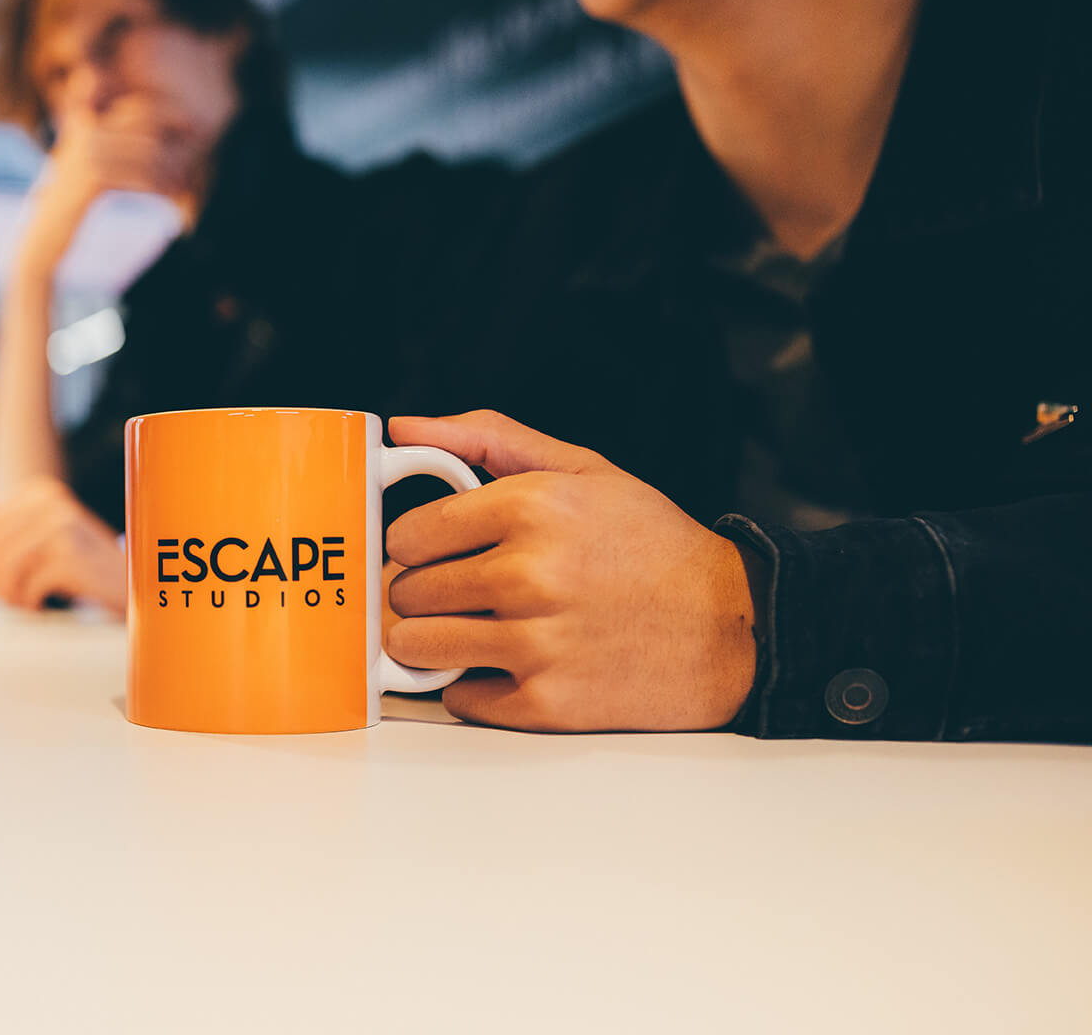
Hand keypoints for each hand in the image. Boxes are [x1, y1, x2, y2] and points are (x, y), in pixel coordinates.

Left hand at [0, 478, 127, 616]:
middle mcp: (46, 502)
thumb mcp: (40, 546)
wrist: (133, 586)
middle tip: (6, 601)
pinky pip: (26, 586)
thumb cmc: (82, 572)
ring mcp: (59, 525)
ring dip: (9, 596)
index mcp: (34, 493)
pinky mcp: (70, 554)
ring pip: (1, 568)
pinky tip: (44, 606)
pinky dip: (30, 604)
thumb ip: (2, 540)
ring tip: (26, 605)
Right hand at [17, 96, 196, 276]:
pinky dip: (160, 186)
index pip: (135, 108)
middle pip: (144, 121)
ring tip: (186, 179)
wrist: (43, 236)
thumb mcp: (83, 168)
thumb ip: (105, 146)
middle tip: (200, 140)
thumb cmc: (68, 206)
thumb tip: (145, 140)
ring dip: (171, 164)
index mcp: (86, 126)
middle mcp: (86, 134)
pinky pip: (140, 176)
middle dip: (175, 128)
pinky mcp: (93, 179)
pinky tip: (173, 196)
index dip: (166, 112)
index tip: (190, 124)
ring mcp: (88, 154)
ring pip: (146, 150)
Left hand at [384, 412, 756, 731]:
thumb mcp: (581, 469)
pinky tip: (510, 664)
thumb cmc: (651, 546)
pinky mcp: (547, 703)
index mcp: (532, 508)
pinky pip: (459, 698)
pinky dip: (475, 686)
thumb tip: (405, 430)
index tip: (435, 552)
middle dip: (424, 593)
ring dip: (433, 642)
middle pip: (406, 594)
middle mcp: (530, 575)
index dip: (414, 546)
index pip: (406, 536)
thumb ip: (488, 440)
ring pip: (417, 648)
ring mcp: (537, 644)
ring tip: (472, 628)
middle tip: (464, 592)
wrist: (729, 627)